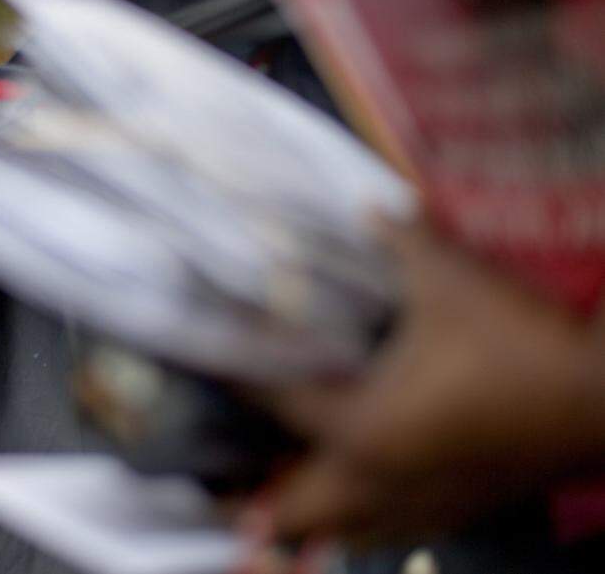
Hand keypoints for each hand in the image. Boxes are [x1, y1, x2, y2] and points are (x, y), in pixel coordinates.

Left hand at [255, 218, 604, 544]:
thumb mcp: (451, 280)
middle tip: (224, 493)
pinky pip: (395, 530)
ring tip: (272, 514)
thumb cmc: (521, 342)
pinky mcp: (462, 509)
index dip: (243, 383)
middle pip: (299, 506)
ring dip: (310, 521)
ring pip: (349, 529)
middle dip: (258, 502)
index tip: (212, 372)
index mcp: (363, 425)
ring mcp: (422, 501)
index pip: (281, 405)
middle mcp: (381, 475)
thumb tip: (368, 203)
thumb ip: (399, 238)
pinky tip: (362, 520)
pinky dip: (365, 527)